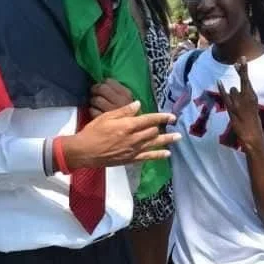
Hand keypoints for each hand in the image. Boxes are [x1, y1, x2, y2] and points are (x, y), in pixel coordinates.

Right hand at [63, 101, 179, 169]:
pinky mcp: (130, 159)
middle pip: (154, 132)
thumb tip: (139, 104)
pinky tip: (167, 154)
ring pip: (154, 144)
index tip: (172, 116)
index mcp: (128, 126)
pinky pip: (148, 157)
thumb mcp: (107, 117)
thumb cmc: (93, 131)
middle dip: (165, 127)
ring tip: (178, 138)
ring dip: (167, 140)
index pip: (149, 119)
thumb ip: (124, 111)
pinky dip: (158, 155)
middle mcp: (134, 138)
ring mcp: (133, 150)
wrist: (85, 151)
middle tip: (175, 125)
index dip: (162, 117)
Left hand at [89, 79, 133, 118]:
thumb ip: (119, 91)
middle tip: (95, 93)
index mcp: (126, 94)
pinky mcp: (105, 120)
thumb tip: (105, 81)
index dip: (103, 83)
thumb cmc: (129, 116)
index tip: (102, 88)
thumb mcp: (129, 101)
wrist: (133, 133)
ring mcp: (112, 111)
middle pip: (101, 88)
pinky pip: (93, 111)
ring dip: (94, 101)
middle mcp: (120, 101)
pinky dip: (92, 111)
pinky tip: (96, 113)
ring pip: (96, 99)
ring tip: (96, 105)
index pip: (109, 81)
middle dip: (95, 90)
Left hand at [217, 58, 263, 151]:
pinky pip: (225, 96)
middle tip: (239, 59)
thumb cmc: (252, 122)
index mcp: (253, 96)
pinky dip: (222, 89)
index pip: (248, 80)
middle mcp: (248, 97)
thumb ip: (247, 97)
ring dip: (232, 95)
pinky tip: (219, 82)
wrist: (252, 135)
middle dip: (241, 69)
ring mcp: (240, 102)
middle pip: (243, 79)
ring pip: (232, 90)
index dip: (244, 69)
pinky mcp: (233, 108)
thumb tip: (236, 89)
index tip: (242, 59)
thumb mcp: (252, 107)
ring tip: (237, 107)